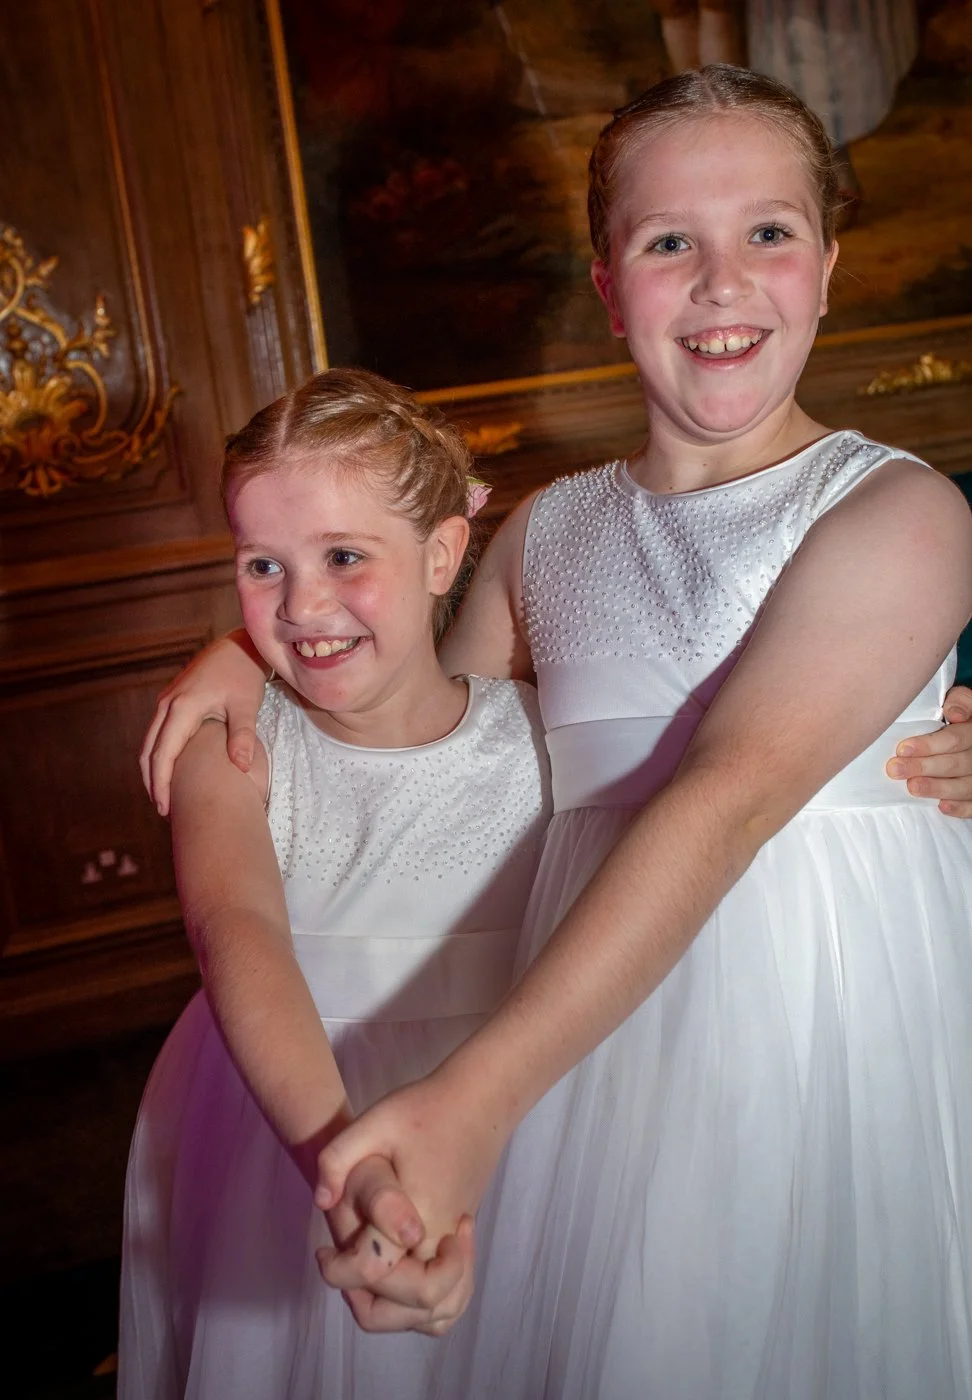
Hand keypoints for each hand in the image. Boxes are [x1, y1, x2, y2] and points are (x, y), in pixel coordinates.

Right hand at [139, 630, 267, 814]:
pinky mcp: (172, 700)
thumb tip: (241, 767)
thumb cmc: (244, 673)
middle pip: (148, 750)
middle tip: (163, 810)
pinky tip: (170, 769)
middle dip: (152, 781)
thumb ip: (243, 736)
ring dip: (153, 768)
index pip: (163, 753)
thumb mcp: (247, 705)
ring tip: (164, 795)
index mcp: (183, 707)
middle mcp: (167, 704)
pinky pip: (158, 732)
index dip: (161, 783)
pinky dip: (158, 754)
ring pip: (149, 741)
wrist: (239, 645)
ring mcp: (167, 701)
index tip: (164, 808)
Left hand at [314, 1073, 506, 1331]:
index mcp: (419, 1214)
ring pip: (438, 1314)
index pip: (376, 1272)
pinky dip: (430, 1310)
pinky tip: (401, 1280)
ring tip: (371, 1278)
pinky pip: (454, 1299)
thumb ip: (339, 1158)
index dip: (340, 1271)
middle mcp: (443, 1239)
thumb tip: (322, 1203)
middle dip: (368, 1298)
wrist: (479, 1102)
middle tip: (345, 1264)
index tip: (322, 1253)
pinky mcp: (462, 1243)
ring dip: (398, 1312)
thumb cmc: (426, 1108)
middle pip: (412, 1305)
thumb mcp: (375, 1120)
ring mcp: (458, 1245)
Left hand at [885, 685, 971, 816]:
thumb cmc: (959, 717)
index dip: (930, 745)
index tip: (903, 749)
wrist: (969, 738)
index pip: (956, 739)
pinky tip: (942, 807)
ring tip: (913, 787)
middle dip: (925, 767)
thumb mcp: (962, 701)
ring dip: (938, 788)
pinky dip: (961, 808)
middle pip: (957, 764)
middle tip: (896, 769)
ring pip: (966, 786)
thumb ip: (959, 701)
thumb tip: (954, 713)